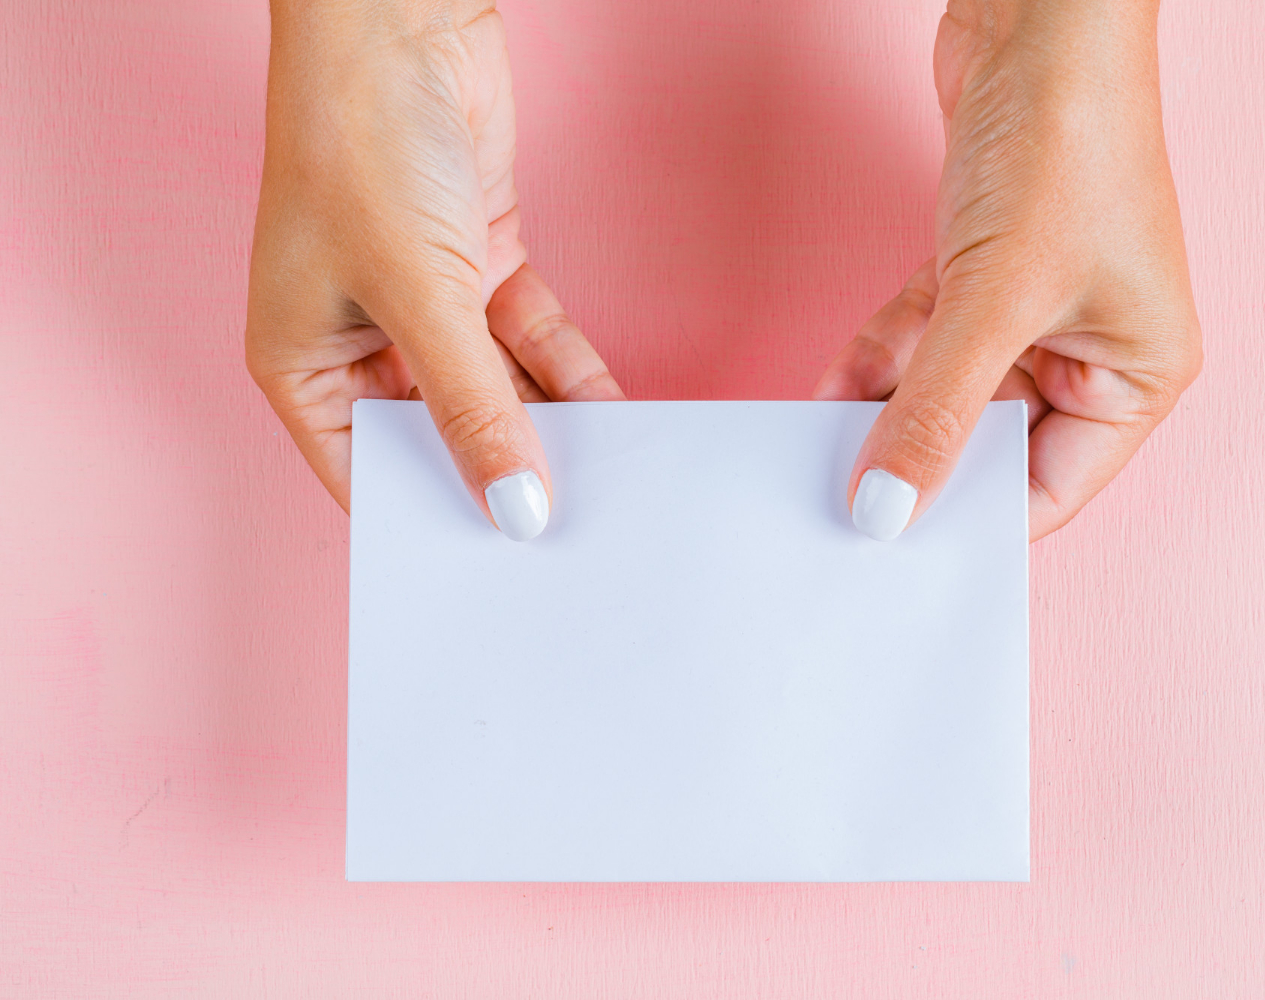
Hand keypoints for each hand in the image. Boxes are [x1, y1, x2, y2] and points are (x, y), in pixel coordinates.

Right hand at [246, 0, 622, 539]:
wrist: (399, 20)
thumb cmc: (358, 143)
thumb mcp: (421, 299)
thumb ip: (474, 410)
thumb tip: (516, 510)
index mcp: (303, 366)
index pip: (372, 475)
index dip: (435, 520)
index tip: (501, 570)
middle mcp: (360, 343)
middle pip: (442, 435)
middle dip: (504, 473)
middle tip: (570, 534)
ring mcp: (425, 306)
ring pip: (499, 391)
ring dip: (553, 428)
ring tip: (610, 486)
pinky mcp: (480, 268)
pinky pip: (532, 342)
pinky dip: (572, 375)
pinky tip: (618, 417)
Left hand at [815, 0, 1200, 540]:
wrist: (1037, 14)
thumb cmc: (1069, 142)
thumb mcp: (994, 301)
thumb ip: (936, 414)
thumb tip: (887, 510)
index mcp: (1138, 377)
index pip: (1048, 490)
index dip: (971, 522)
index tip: (894, 548)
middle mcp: (1092, 351)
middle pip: (990, 444)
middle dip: (916, 459)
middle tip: (843, 502)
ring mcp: (1035, 311)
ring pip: (947, 391)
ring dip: (883, 407)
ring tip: (819, 443)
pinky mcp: (984, 270)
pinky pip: (925, 339)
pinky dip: (881, 355)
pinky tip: (832, 383)